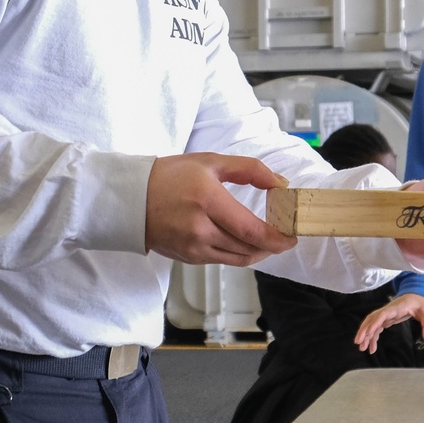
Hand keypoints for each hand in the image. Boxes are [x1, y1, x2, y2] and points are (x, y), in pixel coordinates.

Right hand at [145, 152, 297, 266]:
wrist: (130, 199)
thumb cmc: (170, 176)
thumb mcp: (210, 162)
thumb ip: (249, 169)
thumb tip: (280, 183)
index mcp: (208, 200)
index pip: (251, 230)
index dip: (277, 238)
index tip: (293, 236)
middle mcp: (201, 228)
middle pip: (249, 248)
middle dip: (272, 245)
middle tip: (287, 237)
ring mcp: (193, 247)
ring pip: (238, 259)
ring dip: (258, 252)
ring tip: (270, 241)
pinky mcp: (188, 258)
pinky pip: (223, 260)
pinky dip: (239, 253)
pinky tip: (246, 243)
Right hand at [354, 294, 423, 354]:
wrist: (419, 295)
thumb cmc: (422, 303)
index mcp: (396, 308)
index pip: (382, 314)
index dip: (374, 323)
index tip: (368, 333)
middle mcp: (388, 311)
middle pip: (372, 319)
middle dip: (364, 330)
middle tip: (359, 343)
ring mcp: (386, 315)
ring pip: (372, 323)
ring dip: (366, 335)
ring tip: (362, 348)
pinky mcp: (387, 319)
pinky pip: (376, 328)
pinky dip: (372, 337)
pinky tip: (372, 347)